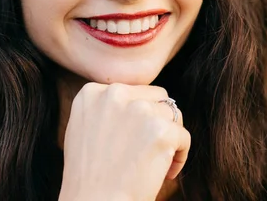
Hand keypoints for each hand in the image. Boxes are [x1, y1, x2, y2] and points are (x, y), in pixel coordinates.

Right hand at [59, 83, 190, 200]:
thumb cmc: (87, 176)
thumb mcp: (82, 128)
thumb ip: (104, 108)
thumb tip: (132, 101)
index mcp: (92, 92)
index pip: (132, 91)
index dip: (139, 115)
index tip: (135, 137)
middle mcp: (114, 94)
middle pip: (155, 97)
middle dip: (158, 120)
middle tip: (151, 146)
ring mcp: (139, 110)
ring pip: (171, 115)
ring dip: (169, 136)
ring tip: (157, 161)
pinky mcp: (161, 130)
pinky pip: (183, 136)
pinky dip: (180, 155)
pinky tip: (166, 172)